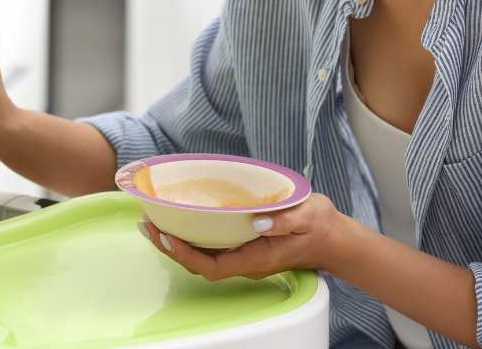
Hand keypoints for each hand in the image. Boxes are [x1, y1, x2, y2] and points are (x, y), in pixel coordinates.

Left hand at [140, 193, 352, 280]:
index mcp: (255, 258)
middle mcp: (244, 261)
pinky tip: (177, 220)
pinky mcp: (243, 246)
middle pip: (197, 263)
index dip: (185, 254)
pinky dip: (189, 235)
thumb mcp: (308, 216)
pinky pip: (209, 246)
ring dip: (175, 242)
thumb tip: (258, 221)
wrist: (334, 240)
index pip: (211, 265)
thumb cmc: (320, 227)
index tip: (166, 236)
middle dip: (169, 247)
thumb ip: (285, 220)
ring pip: (201, 256)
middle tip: (146, 224)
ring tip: (152, 222)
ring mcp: (242, 255)